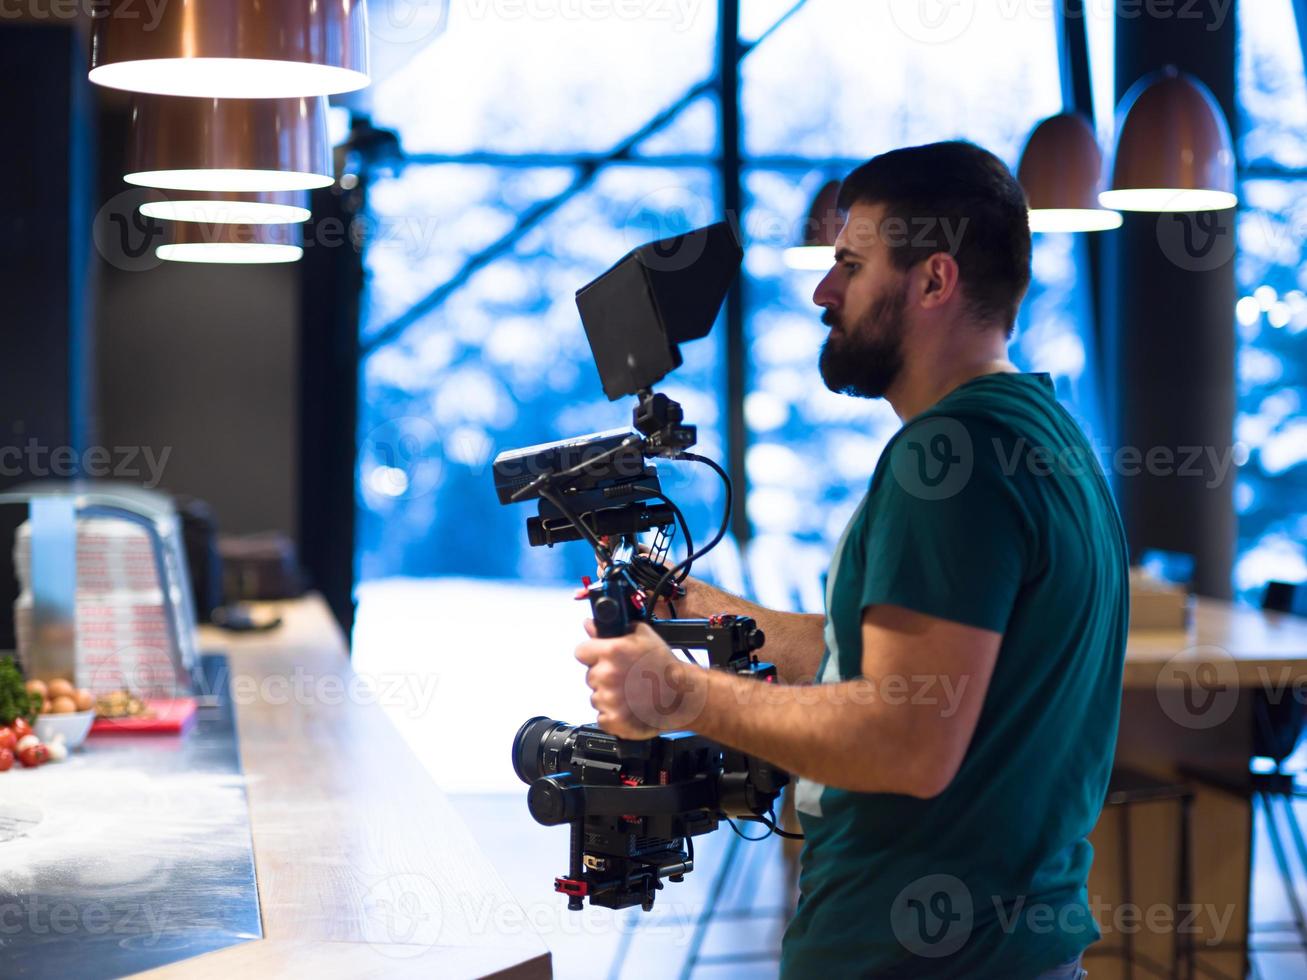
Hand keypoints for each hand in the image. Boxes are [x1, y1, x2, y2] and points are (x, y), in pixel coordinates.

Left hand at [575, 621, 708, 737]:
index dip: (592, 655)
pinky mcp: (613, 720)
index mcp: (612, 651)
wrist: (681, 696)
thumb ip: (613, 630)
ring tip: (630, 693)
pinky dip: (612, 715)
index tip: (601, 659)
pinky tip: (628, 707)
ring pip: (596, 697)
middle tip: (625, 677)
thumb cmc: (664, 666)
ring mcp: (609, 699)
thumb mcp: (643, 636)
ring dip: (609, 696)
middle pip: (590, 675)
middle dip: (604, 676)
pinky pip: (602, 717)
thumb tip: (590, 625)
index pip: (581, 652)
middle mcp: (607, 675)